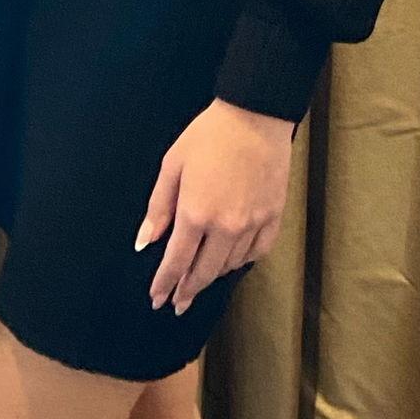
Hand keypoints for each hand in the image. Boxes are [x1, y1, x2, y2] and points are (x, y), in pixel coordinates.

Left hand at [136, 99, 294, 314]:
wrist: (255, 116)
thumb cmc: (208, 136)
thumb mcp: (172, 165)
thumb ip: (158, 208)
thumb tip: (146, 243)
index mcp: (195, 213)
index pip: (176, 262)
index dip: (164, 284)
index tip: (157, 299)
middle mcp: (225, 226)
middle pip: (203, 272)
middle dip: (187, 290)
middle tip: (178, 302)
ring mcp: (252, 224)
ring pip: (230, 265)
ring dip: (212, 276)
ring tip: (200, 279)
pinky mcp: (273, 217)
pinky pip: (257, 252)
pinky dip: (242, 261)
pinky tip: (232, 262)